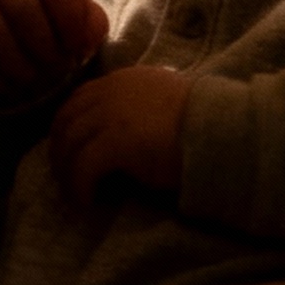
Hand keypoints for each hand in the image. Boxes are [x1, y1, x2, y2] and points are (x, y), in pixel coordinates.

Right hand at [0, 0, 107, 107]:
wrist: (24, 22)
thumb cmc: (62, 20)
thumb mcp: (85, 16)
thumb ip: (91, 24)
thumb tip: (83, 42)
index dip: (71, 22)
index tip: (78, 47)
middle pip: (23, 13)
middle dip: (45, 50)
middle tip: (57, 69)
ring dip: (21, 69)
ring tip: (38, 81)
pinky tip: (14, 87)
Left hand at [47, 65, 191, 204]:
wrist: (224, 130)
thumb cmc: (205, 122)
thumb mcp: (167, 103)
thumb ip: (142, 108)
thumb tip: (127, 133)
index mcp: (125, 80)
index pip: (81, 98)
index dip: (69, 125)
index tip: (71, 150)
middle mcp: (112, 91)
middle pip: (66, 119)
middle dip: (60, 150)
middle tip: (66, 178)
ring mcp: (111, 115)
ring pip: (70, 145)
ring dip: (67, 174)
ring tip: (76, 196)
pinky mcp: (114, 143)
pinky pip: (82, 168)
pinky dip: (79, 188)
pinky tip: (87, 204)